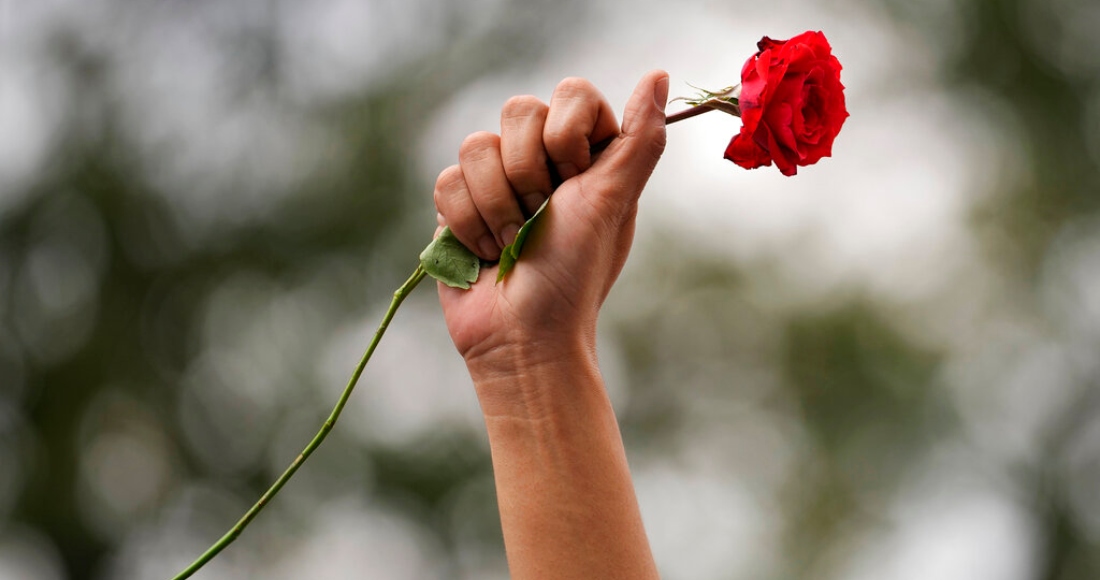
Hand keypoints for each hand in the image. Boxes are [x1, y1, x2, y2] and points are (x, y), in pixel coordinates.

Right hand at [433, 71, 668, 376]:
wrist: (521, 336)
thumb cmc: (573, 276)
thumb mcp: (614, 202)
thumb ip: (640, 139)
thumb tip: (659, 76)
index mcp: (588, 156)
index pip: (571, 94)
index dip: (566, 138)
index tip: (575, 184)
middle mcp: (543, 161)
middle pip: (517, 110)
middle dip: (528, 176)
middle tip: (543, 219)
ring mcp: (497, 182)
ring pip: (475, 145)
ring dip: (497, 207)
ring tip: (514, 245)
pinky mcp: (459, 206)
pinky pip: (446, 181)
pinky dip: (467, 225)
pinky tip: (486, 253)